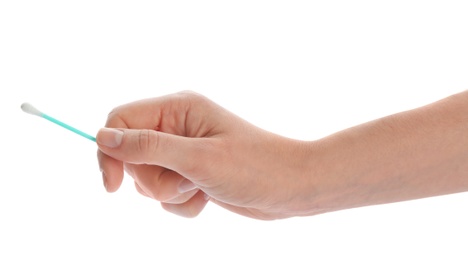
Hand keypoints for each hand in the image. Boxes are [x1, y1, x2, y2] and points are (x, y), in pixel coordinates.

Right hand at [96, 91, 311, 218]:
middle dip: (154, 179)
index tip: (113, 186)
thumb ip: (148, 147)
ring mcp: (185, 151)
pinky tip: (207, 197)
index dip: (111, 152)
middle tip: (186, 181)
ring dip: (170, 192)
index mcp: (178, 108)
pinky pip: (166, 195)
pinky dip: (183, 202)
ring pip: (148, 179)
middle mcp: (178, 126)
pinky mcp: (192, 173)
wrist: (292, 188)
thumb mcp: (198, 158)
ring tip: (201, 187)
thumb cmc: (254, 167)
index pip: (121, 121)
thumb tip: (102, 137)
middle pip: (132, 155)